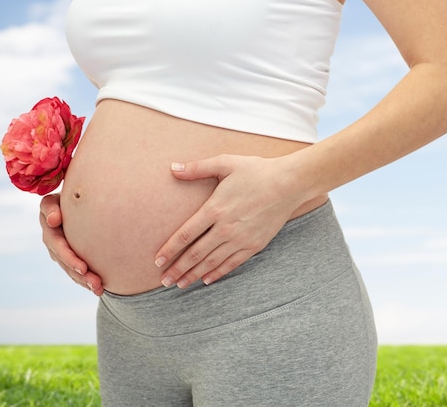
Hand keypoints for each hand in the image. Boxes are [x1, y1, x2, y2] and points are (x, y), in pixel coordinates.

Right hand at [39, 194, 103, 295]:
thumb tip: (53, 220)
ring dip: (82, 280)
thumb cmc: (76, 192)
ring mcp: (59, 248)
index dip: (66, 253)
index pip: (54, 238)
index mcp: (48, 219)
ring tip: (98, 287)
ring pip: (69, 268)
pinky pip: (76, 271)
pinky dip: (86, 281)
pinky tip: (99, 289)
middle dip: (76, 269)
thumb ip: (54, 205)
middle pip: (62, 257)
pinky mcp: (69, 255)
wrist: (82, 198)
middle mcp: (51, 237)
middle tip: (91, 277)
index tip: (82, 267)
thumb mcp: (64, 194)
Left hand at [154, 154, 305, 288]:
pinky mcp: (254, 245)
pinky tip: (206, 280)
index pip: (185, 234)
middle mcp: (226, 228)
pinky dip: (218, 273)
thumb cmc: (256, 171)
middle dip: (178, 269)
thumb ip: (197, 168)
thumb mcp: (225, 163)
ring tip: (180, 284)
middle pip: (195, 253)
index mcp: (215, 208)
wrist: (289, 184)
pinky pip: (232, 263)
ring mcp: (241, 239)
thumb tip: (172, 167)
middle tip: (164, 280)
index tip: (157, 261)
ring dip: (194, 274)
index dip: (170, 249)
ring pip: (212, 262)